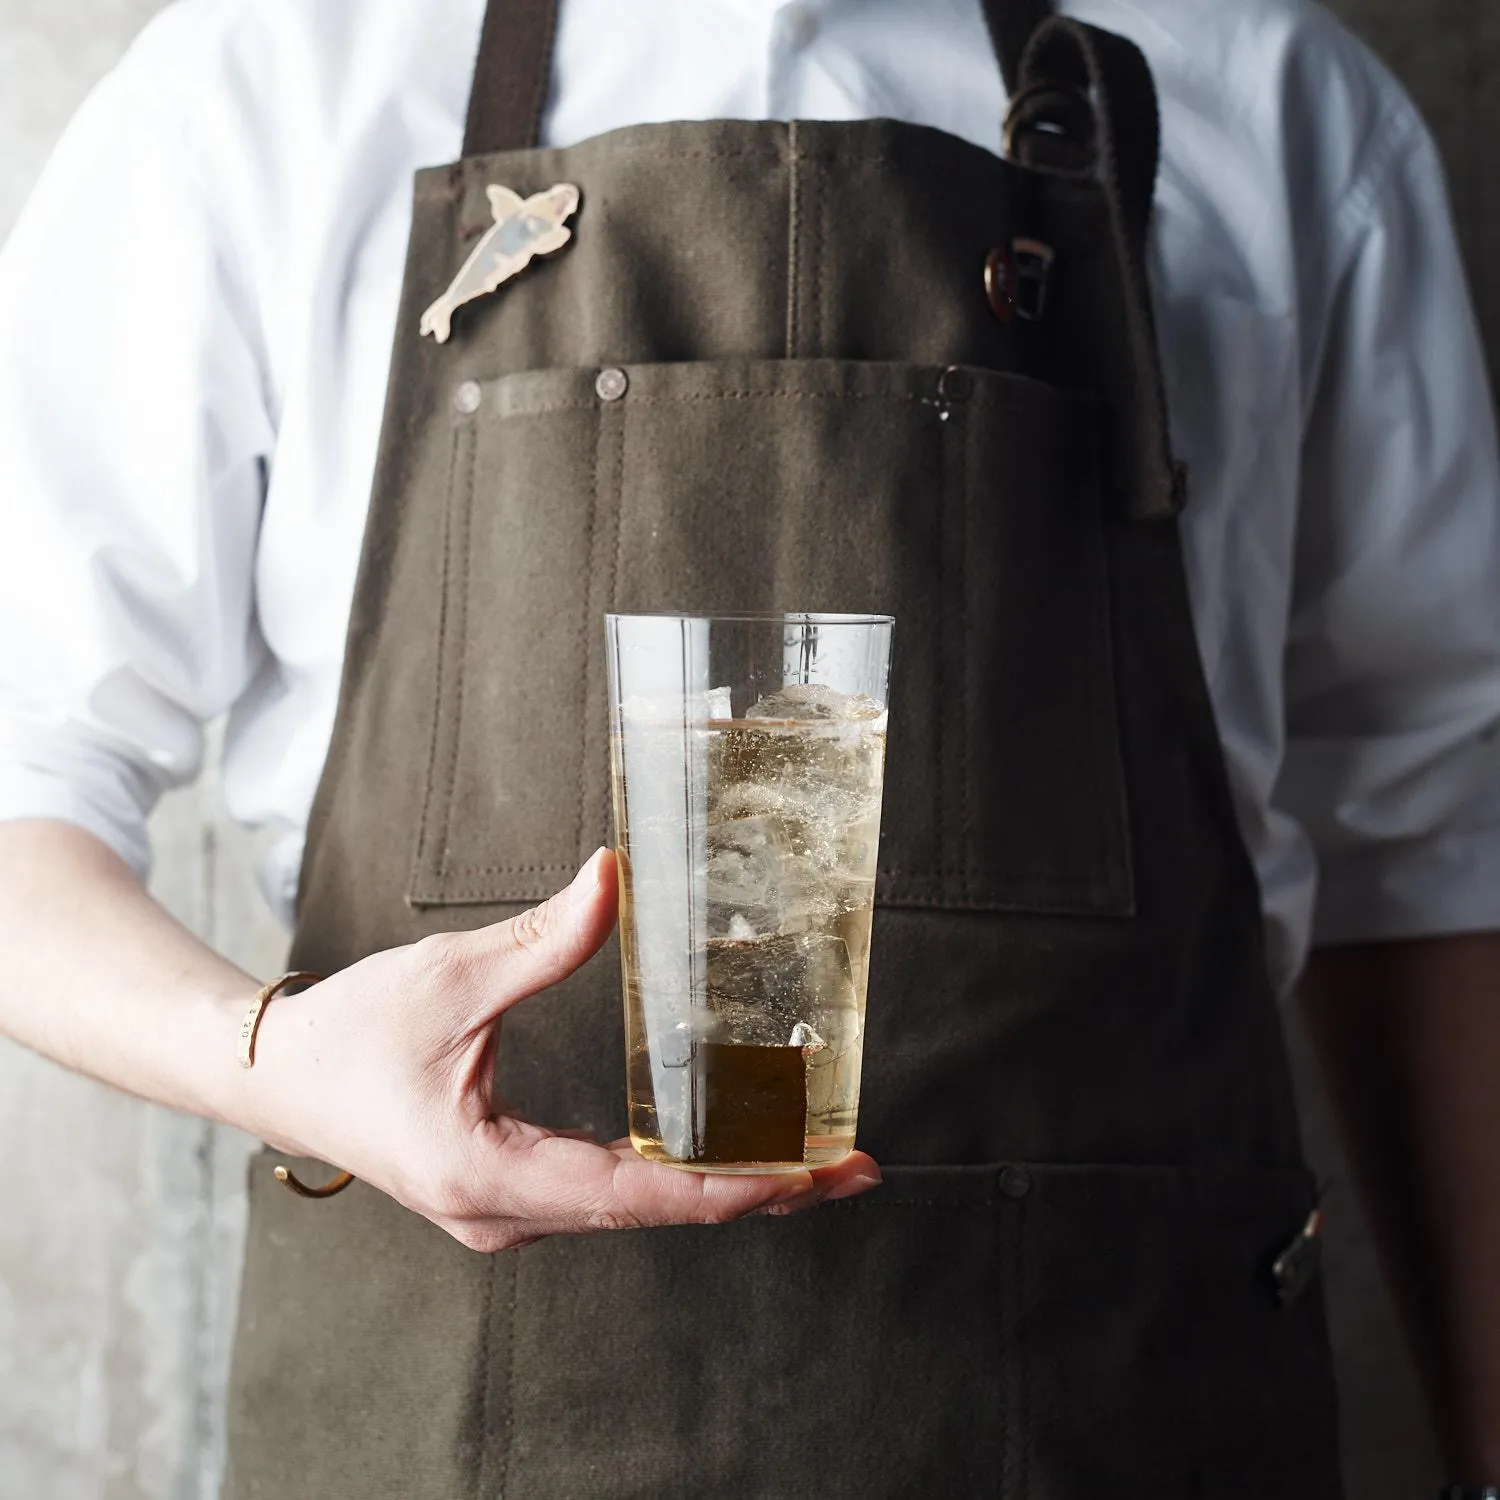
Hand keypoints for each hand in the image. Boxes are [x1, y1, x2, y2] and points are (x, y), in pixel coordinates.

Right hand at [243, 848, 881, 1250]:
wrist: (275, 1076)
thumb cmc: (351, 1031)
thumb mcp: (453, 978)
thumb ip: (546, 937)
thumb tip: (618, 875)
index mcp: (491, 1174)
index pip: (642, 1194)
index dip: (737, 1182)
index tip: (813, 1171)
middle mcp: (507, 1213)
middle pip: (658, 1213)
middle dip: (759, 1190)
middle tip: (851, 1167)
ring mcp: (508, 1212)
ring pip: (639, 1211)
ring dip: (725, 1187)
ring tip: (812, 1163)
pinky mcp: (509, 1192)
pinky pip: (610, 1196)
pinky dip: (676, 1178)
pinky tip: (725, 1155)